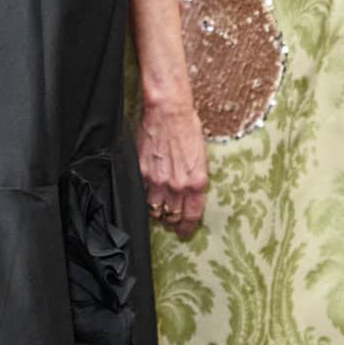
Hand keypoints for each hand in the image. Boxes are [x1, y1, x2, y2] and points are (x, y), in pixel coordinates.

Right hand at [139, 96, 207, 239]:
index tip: (185, 232)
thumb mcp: (201, 157)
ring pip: (155, 210)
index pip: (191, 215)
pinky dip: (144, 198)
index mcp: (197, 181)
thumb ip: (195, 179)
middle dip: (172, 221)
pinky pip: (141, 195)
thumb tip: (190, 194)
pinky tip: (147, 196)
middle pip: (172, 216)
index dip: (187, 228)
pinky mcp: (142, 172)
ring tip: (159, 210)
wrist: (169, 112)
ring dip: (157, 212)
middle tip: (172, 221)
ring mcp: (158, 180)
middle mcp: (178, 185)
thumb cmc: (187, 128)